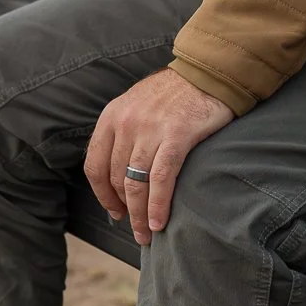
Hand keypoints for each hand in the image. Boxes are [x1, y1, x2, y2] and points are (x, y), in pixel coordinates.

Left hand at [85, 68, 233, 244]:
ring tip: (147, 234)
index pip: (95, 166)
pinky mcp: (177, 136)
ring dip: (140, 215)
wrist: (209, 72)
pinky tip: (160, 222)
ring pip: (137, 184)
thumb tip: (121, 175)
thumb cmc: (177, 93)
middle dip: (125, 211)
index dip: (103, 195)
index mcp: (112, 116)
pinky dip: (158, 205)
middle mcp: (126, 123)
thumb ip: (125, 132)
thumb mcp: (138, 104)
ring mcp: (150, 129)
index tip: (115, 212)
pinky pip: (161, 179)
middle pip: (117, 179)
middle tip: (136, 230)